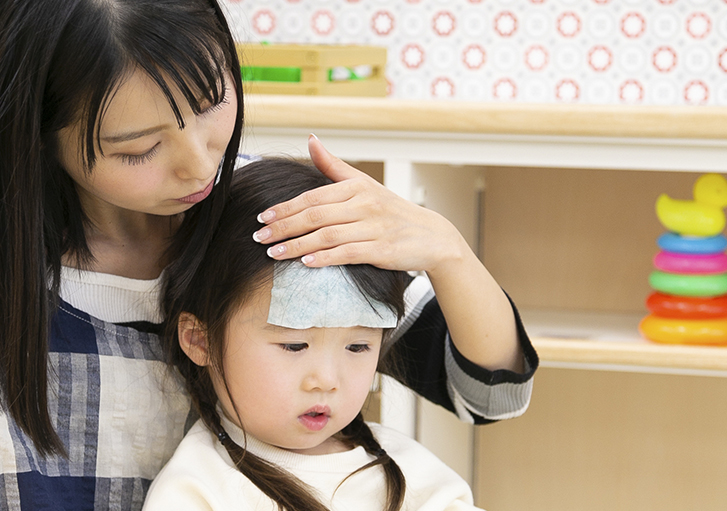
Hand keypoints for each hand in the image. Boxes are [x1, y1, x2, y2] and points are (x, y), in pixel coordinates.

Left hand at [253, 135, 523, 371]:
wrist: (431, 236)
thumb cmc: (392, 210)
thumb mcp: (365, 184)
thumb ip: (334, 167)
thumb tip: (311, 139)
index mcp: (357, 187)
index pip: (313, 196)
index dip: (285, 207)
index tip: (262, 217)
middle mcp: (365, 204)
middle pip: (315, 215)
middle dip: (284, 227)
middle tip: (259, 237)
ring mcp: (374, 227)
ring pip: (328, 236)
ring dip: (298, 245)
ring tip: (274, 253)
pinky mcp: (383, 250)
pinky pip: (349, 253)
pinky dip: (326, 258)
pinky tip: (307, 263)